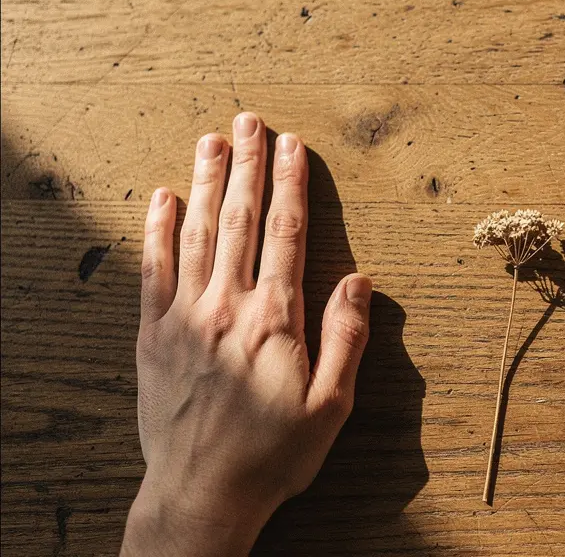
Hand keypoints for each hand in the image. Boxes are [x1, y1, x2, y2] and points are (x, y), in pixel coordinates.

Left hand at [122, 113, 372, 555]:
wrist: (203, 494)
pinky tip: (162, 198)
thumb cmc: (275, 454)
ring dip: (206, 183)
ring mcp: (184, 319)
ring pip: (196, 234)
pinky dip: (156, 230)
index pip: (285, 234)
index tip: (293, 146)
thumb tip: (358, 278)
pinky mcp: (152, 336)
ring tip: (213, 141)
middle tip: (251, 122)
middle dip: (248, 166)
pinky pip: (152, 270)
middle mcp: (227, 308)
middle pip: (239, 220)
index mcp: (276, 321)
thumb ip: (347, 336)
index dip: (290, 185)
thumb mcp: (332, 405)